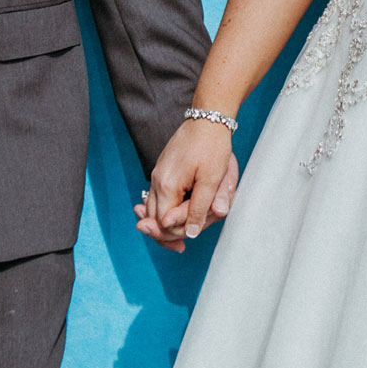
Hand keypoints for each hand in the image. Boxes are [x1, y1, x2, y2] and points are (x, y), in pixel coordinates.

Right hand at [135, 118, 238, 251]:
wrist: (208, 118)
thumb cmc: (212, 146)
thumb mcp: (212, 179)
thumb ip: (199, 208)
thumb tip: (190, 234)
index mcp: (167, 185)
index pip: (163, 223)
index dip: (176, 235)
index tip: (188, 242)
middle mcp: (157, 181)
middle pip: (153, 219)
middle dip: (167, 234)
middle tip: (180, 249)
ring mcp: (158, 174)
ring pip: (154, 208)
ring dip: (165, 223)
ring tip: (177, 240)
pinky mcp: (163, 170)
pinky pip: (157, 197)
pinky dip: (164, 209)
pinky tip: (173, 216)